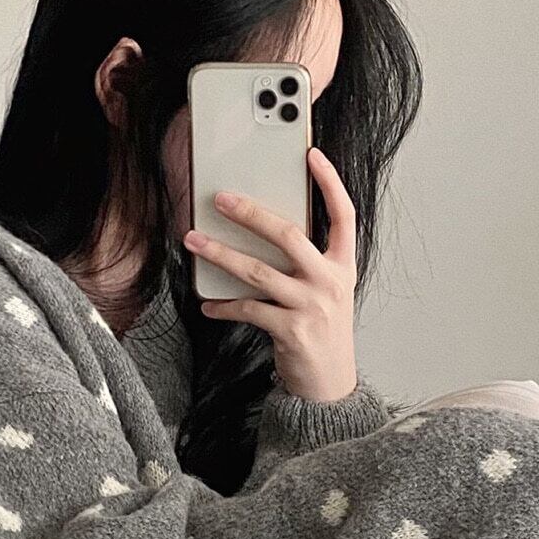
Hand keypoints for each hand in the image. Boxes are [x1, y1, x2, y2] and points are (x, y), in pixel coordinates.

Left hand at [181, 147, 358, 401]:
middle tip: (222, 198)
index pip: (344, 215)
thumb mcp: (327, 291)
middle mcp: (330, 282)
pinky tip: (208, 304)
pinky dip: (224, 306)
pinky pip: (248, 309)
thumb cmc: (321, 330)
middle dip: (251, 213)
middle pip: (289, 235)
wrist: (329, 383)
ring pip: (258, 271)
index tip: (312, 155)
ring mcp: (311, 307)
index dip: (330, 182)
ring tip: (194, 241)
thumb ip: (307, 262)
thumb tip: (262, 230)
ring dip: (221, 254)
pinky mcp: (291, 331)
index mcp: (343, 266)